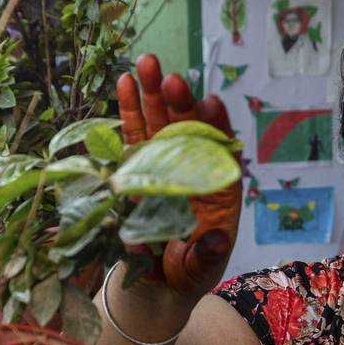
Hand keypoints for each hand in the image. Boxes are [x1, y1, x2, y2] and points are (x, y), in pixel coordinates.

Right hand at [117, 54, 240, 295]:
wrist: (159, 282)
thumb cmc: (188, 272)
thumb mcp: (200, 269)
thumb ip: (206, 254)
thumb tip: (214, 240)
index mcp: (216, 189)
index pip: (219, 152)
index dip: (215, 128)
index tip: (211, 103)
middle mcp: (191, 169)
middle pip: (186, 130)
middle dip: (178, 102)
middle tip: (171, 77)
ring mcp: (162, 164)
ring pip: (158, 124)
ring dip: (151, 93)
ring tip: (146, 62)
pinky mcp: (134, 169)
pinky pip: (132, 136)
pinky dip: (128, 110)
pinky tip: (124, 81)